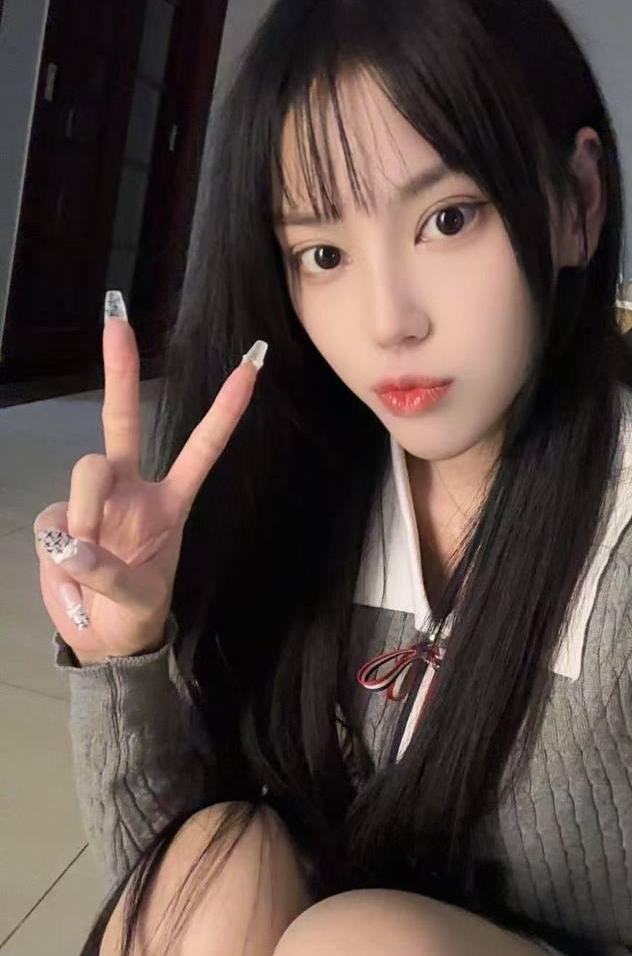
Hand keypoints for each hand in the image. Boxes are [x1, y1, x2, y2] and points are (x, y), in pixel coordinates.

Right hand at [33, 293, 266, 664]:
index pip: (202, 447)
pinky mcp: (58, 520)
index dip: (225, 409)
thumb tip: (69, 546)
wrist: (102, 640)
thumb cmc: (133, 610)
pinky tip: (69, 575)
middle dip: (119, 368)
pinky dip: (59, 553)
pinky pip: (54, 522)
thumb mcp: (137, 598)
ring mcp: (93, 500)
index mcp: (169, 501)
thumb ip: (108, 571)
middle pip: (123, 419)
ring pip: (86, 471)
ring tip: (84, 560)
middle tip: (116, 316)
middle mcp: (130, 489)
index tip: (253, 364)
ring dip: (85, 511)